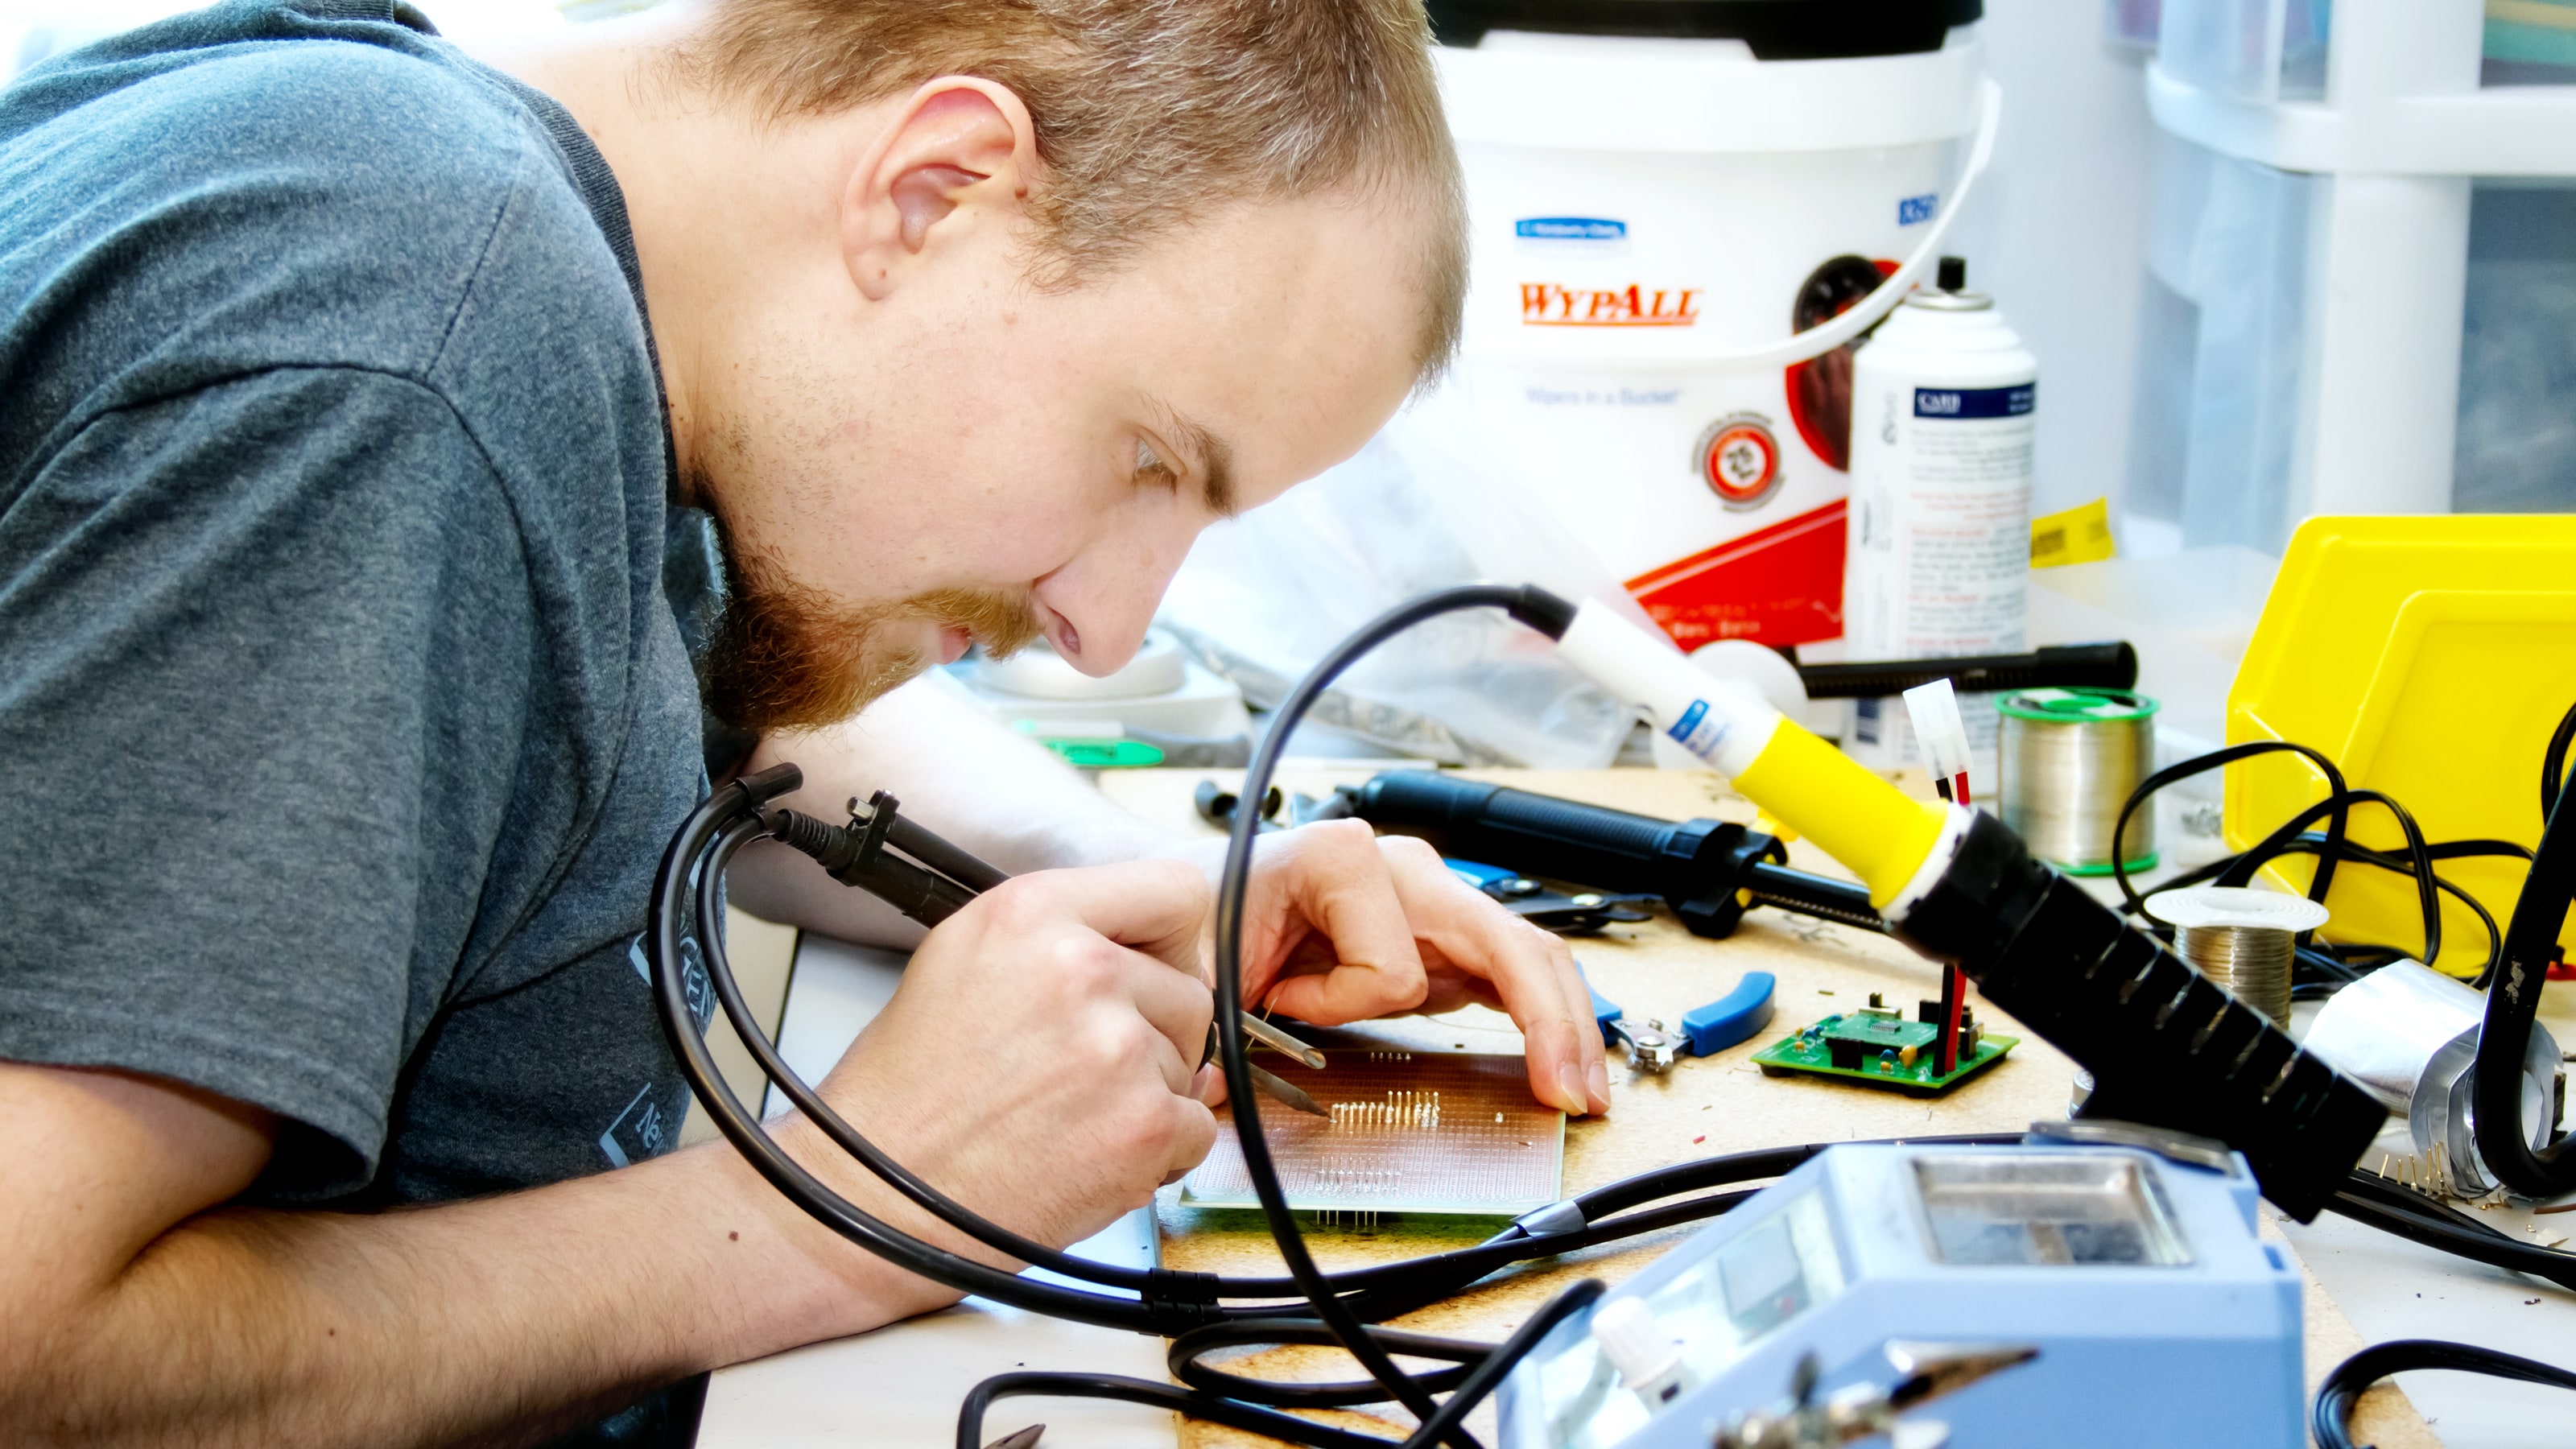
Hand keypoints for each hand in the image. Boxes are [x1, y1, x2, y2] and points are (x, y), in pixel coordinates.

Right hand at [794, 859, 1217, 1285]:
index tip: (1159, 970)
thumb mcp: (963, 962)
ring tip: (1065, 1117)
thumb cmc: (907, 1098)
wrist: (876, 1199)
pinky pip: (1196, 1129)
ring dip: (1147, 1096)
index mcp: (1030, 913)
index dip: (1173, 941)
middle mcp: (1079, 967)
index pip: (1174, 892)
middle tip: (1082, 1071)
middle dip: (1154, 1035)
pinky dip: (1158, 1153)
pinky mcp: (1145, 1122)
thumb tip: (1150, 950)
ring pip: (1190, 1064)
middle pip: (1189, 989)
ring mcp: (1117, 1046)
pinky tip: (1087, 1153)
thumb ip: (1061, 937)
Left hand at [1208, 820, 1610, 1117]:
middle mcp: (1402, 869)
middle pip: (1508, 942)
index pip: (1389, 967)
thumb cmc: (1196, 914)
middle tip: (1565, 1090)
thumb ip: (1225, 1007)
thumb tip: (1229, 1068)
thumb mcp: (1203, 959)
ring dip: (1563, 1025)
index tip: (1281, 1003)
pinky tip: (1563, 1061)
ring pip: (1528, 955)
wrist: (1188, 896)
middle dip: (1548, 1021)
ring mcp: (1429, 900)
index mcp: (1344, 858)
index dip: (1338, 1004)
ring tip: (1582, 1088)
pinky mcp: (1439, 936)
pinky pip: (1512, 971)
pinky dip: (1544, 1017)